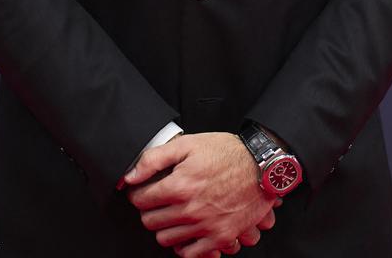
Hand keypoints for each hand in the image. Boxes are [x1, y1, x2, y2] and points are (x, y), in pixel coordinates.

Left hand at [124, 132, 277, 255]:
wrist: (260, 166)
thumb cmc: (226, 152)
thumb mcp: (188, 144)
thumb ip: (155, 159)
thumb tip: (131, 176)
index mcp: (180, 185)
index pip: (140, 200)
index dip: (137, 194)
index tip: (141, 191)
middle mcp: (190, 209)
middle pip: (150, 221)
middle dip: (149, 210)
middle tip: (157, 201)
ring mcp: (205, 226)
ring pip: (165, 239)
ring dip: (164, 227)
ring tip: (171, 214)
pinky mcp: (219, 237)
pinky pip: (189, 253)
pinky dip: (183, 245)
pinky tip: (186, 230)